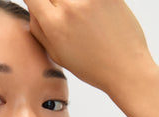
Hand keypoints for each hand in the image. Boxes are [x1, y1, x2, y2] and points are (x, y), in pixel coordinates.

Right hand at [24, 0, 150, 94]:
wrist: (125, 67)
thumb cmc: (90, 65)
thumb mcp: (56, 54)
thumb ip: (39, 28)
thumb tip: (33, 6)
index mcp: (54, 24)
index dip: (33, 0)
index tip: (39, 4)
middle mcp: (70, 7)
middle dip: (54, 2)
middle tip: (62, 14)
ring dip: (70, 4)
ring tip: (81, 18)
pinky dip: (88, 4)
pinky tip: (94, 16)